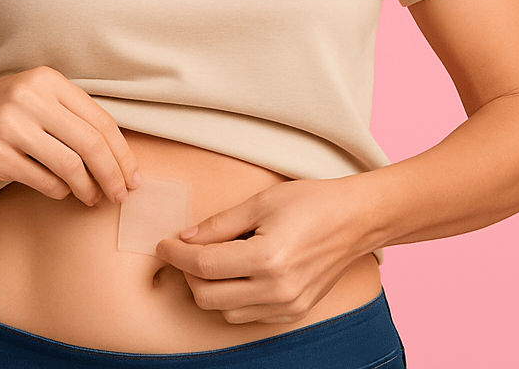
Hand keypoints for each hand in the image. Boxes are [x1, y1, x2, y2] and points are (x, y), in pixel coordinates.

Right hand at [0, 65, 140, 205]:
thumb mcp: (30, 94)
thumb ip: (67, 112)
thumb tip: (114, 150)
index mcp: (46, 80)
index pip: (100, 119)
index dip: (122, 151)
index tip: (133, 173)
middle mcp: (30, 99)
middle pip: (91, 144)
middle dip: (114, 174)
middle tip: (122, 195)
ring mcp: (11, 127)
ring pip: (71, 166)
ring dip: (89, 188)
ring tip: (94, 198)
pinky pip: (44, 181)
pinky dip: (60, 191)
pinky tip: (64, 193)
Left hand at [154, 177, 374, 324]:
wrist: (355, 220)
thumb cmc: (310, 202)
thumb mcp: (261, 202)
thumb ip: (219, 224)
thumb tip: (185, 238)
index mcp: (267, 259)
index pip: (205, 266)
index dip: (176, 255)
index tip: (163, 244)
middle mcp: (276, 290)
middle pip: (209, 296)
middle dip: (187, 274)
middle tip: (182, 250)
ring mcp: (286, 306)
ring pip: (225, 312)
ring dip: (207, 290)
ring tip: (208, 260)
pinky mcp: (293, 312)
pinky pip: (247, 316)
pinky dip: (231, 299)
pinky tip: (233, 274)